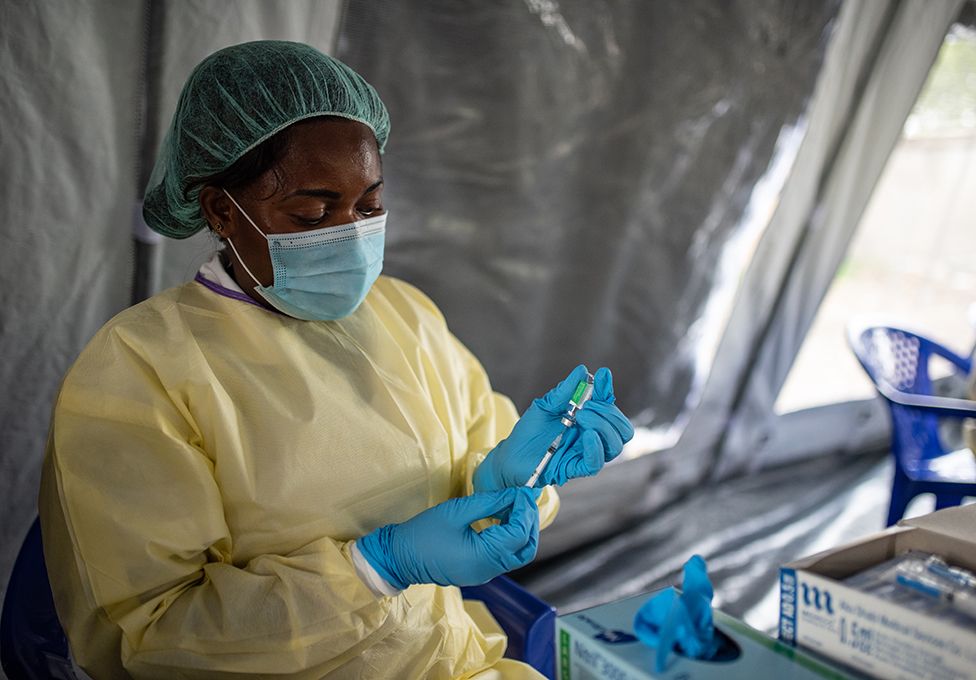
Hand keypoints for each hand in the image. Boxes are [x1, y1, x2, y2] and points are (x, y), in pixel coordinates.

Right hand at [356, 488, 538, 588]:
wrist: (400, 558)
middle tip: (524, 499)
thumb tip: (512, 495)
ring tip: (515, 506)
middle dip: (529, 522)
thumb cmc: (424, 533)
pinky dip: (510, 538)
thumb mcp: (457, 511)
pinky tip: (504, 519)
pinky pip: (504, 556)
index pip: (518, 534)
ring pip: (517, 554)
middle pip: (525, 548)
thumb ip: (488, 503)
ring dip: (522, 530)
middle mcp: (488, 570)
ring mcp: (485, 574)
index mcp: (483, 557)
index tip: (523, 491)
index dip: (525, 511)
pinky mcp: (479, 571)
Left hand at [474, 365, 634, 490]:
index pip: (609, 406)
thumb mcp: (545, 406)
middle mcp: (592, 436)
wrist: (510, 455)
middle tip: (586, 406)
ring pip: (615, 445)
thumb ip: (564, 391)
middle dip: (609, 413)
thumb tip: (582, 371)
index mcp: (588, 420)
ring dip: (603, 427)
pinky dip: (596, 449)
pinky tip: (586, 435)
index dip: (607, 391)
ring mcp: (585, 453)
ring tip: (581, 417)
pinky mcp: (575, 468)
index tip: (602, 375)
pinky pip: (596, 463)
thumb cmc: (529, 431)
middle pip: (622, 429)